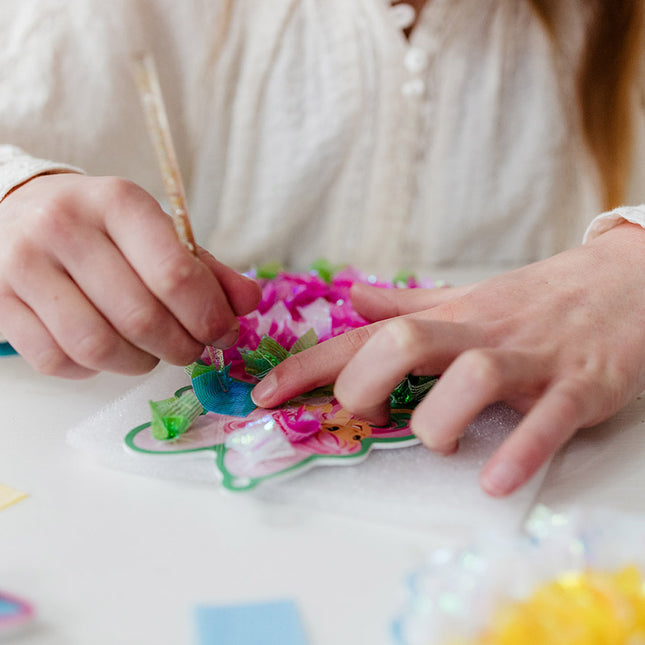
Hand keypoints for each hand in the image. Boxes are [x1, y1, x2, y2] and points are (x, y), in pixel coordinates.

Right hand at [0, 174, 260, 377]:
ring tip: (151, 353)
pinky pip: (58, 361)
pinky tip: (106, 350)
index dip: (208, 316)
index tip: (223, 332)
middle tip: (192, 349)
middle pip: (140, 317)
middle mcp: (64, 228)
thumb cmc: (100, 228)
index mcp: (117, 202)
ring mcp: (24, 266)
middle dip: (181, 347)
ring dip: (139, 363)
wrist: (15, 213)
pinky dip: (92, 370)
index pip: (174, 274)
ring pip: (97, 347)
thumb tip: (249, 302)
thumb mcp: (155, 232)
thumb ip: (206, 268)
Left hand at [252, 223, 644, 495]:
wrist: (628, 282)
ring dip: (438, 419)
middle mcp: (479, 335)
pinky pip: (546, 420)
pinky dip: (518, 452)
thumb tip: (352, 301)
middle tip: (365, 411)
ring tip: (437, 443)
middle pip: (406, 342)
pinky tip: (493, 481)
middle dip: (365, 381)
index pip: (364, 338)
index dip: (308, 367)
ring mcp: (530, 360)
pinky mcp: (579, 386)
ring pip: (473, 377)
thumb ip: (406, 306)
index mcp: (449, 320)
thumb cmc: (536, 301)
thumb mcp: (467, 299)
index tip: (263, 397)